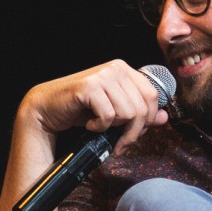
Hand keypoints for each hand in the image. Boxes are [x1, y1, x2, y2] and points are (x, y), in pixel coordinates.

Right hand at [21, 60, 168, 154]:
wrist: (47, 109)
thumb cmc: (80, 110)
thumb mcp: (114, 112)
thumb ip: (139, 113)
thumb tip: (164, 118)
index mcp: (125, 70)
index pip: (152, 96)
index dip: (147, 121)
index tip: (132, 136)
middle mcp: (116, 68)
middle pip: (143, 107)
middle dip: (132, 132)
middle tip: (118, 142)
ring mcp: (102, 75)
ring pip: (128, 113)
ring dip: (113, 129)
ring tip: (99, 127)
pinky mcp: (89, 87)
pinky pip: (108, 116)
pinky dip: (99, 127)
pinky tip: (89, 123)